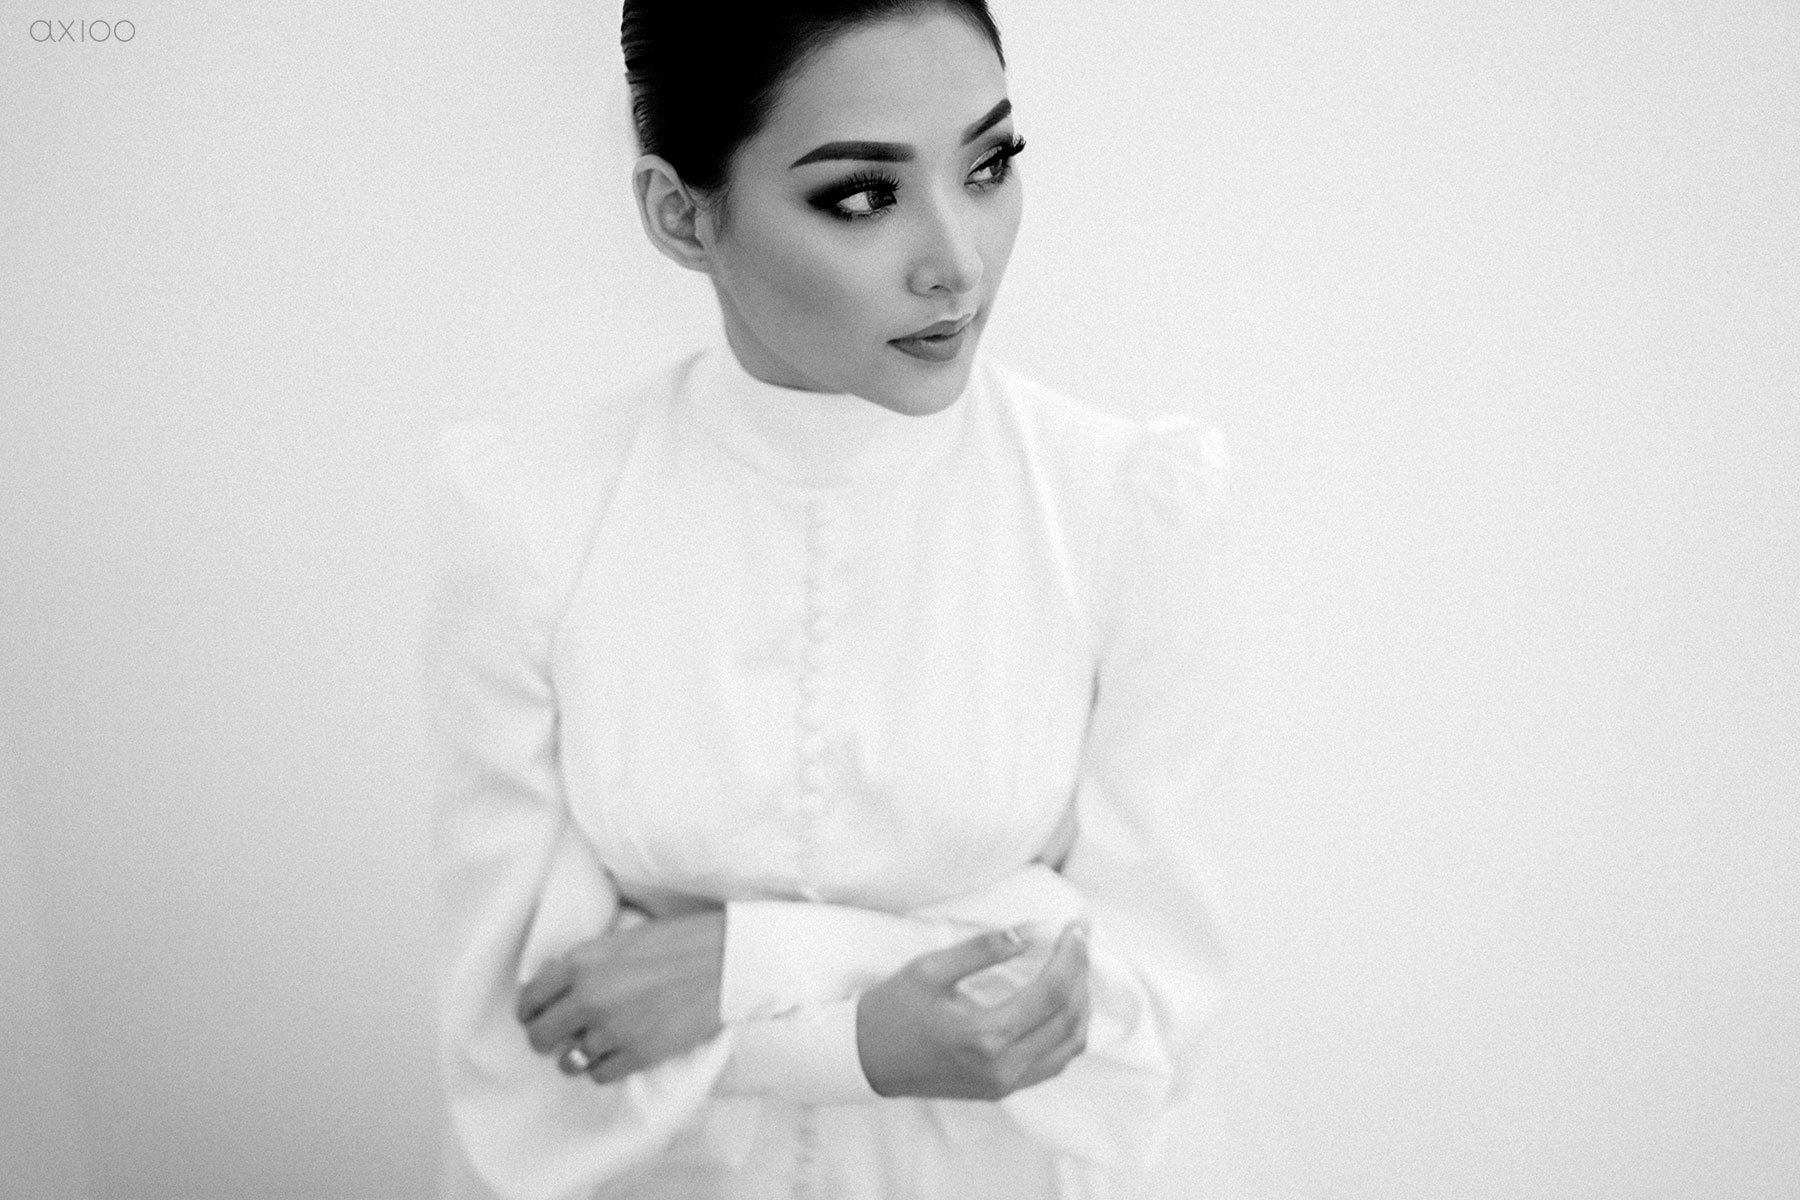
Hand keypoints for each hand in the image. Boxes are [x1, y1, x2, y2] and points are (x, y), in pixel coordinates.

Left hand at [516, 910, 724, 1085]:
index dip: (529, 1010)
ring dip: (575, 1055)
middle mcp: (590, 998)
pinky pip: (600, 1075)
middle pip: (540, 1036)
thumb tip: (556, 983)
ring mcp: (613, 1030)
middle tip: (557, 1035)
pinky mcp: (639, 1054)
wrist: (723, 958)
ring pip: (568, 1061)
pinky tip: (614, 1053)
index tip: (534, 1015)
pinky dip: (602, 1067)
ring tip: (590, 1045)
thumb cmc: (676, 941)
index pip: (530, 999)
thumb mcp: (619, 940)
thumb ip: (584, 963)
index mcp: (581, 963)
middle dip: (544, 1037)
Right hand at [855, 921, 1090, 1100]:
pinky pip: (1055, 1062)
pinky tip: (1063, 1002)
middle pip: (1067, 1019)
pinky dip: (1069, 1031)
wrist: (866, 1060)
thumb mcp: (930, 969)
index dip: (1070, 958)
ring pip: (1069, 1046)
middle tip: (1079, 940)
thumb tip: (1028, 933)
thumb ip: (981, 950)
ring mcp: (1006, 1085)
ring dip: (1080, 1004)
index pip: (1050, 994)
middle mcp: (1002, 1068)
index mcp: (984, 1037)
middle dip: (1081, 975)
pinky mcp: (1004, 1090)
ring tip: (1075, 967)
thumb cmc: (892, 1010)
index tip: (1074, 929)